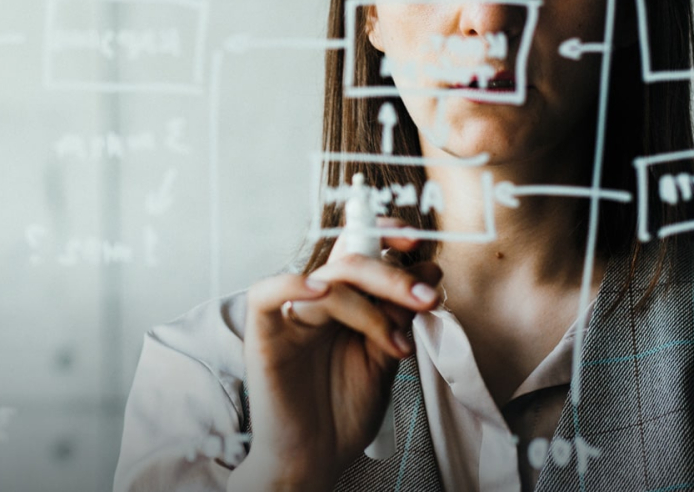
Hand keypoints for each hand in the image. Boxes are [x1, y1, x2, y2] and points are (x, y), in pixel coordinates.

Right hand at [229, 227, 441, 490]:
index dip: (385, 234)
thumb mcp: (385, 359)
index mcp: (343, 302)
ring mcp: (289, 316)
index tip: (420, 243)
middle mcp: (315, 302)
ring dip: (372, 304)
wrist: (315, 460)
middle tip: (427, 298)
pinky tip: (321, 292)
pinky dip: (291, 284)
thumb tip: (430, 274)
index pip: (359, 249)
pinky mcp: (263, 335)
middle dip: (393, 275)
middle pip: (349, 261)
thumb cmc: (343, 412)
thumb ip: (400, 318)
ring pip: (327, 281)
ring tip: (398, 344)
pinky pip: (266, 294)